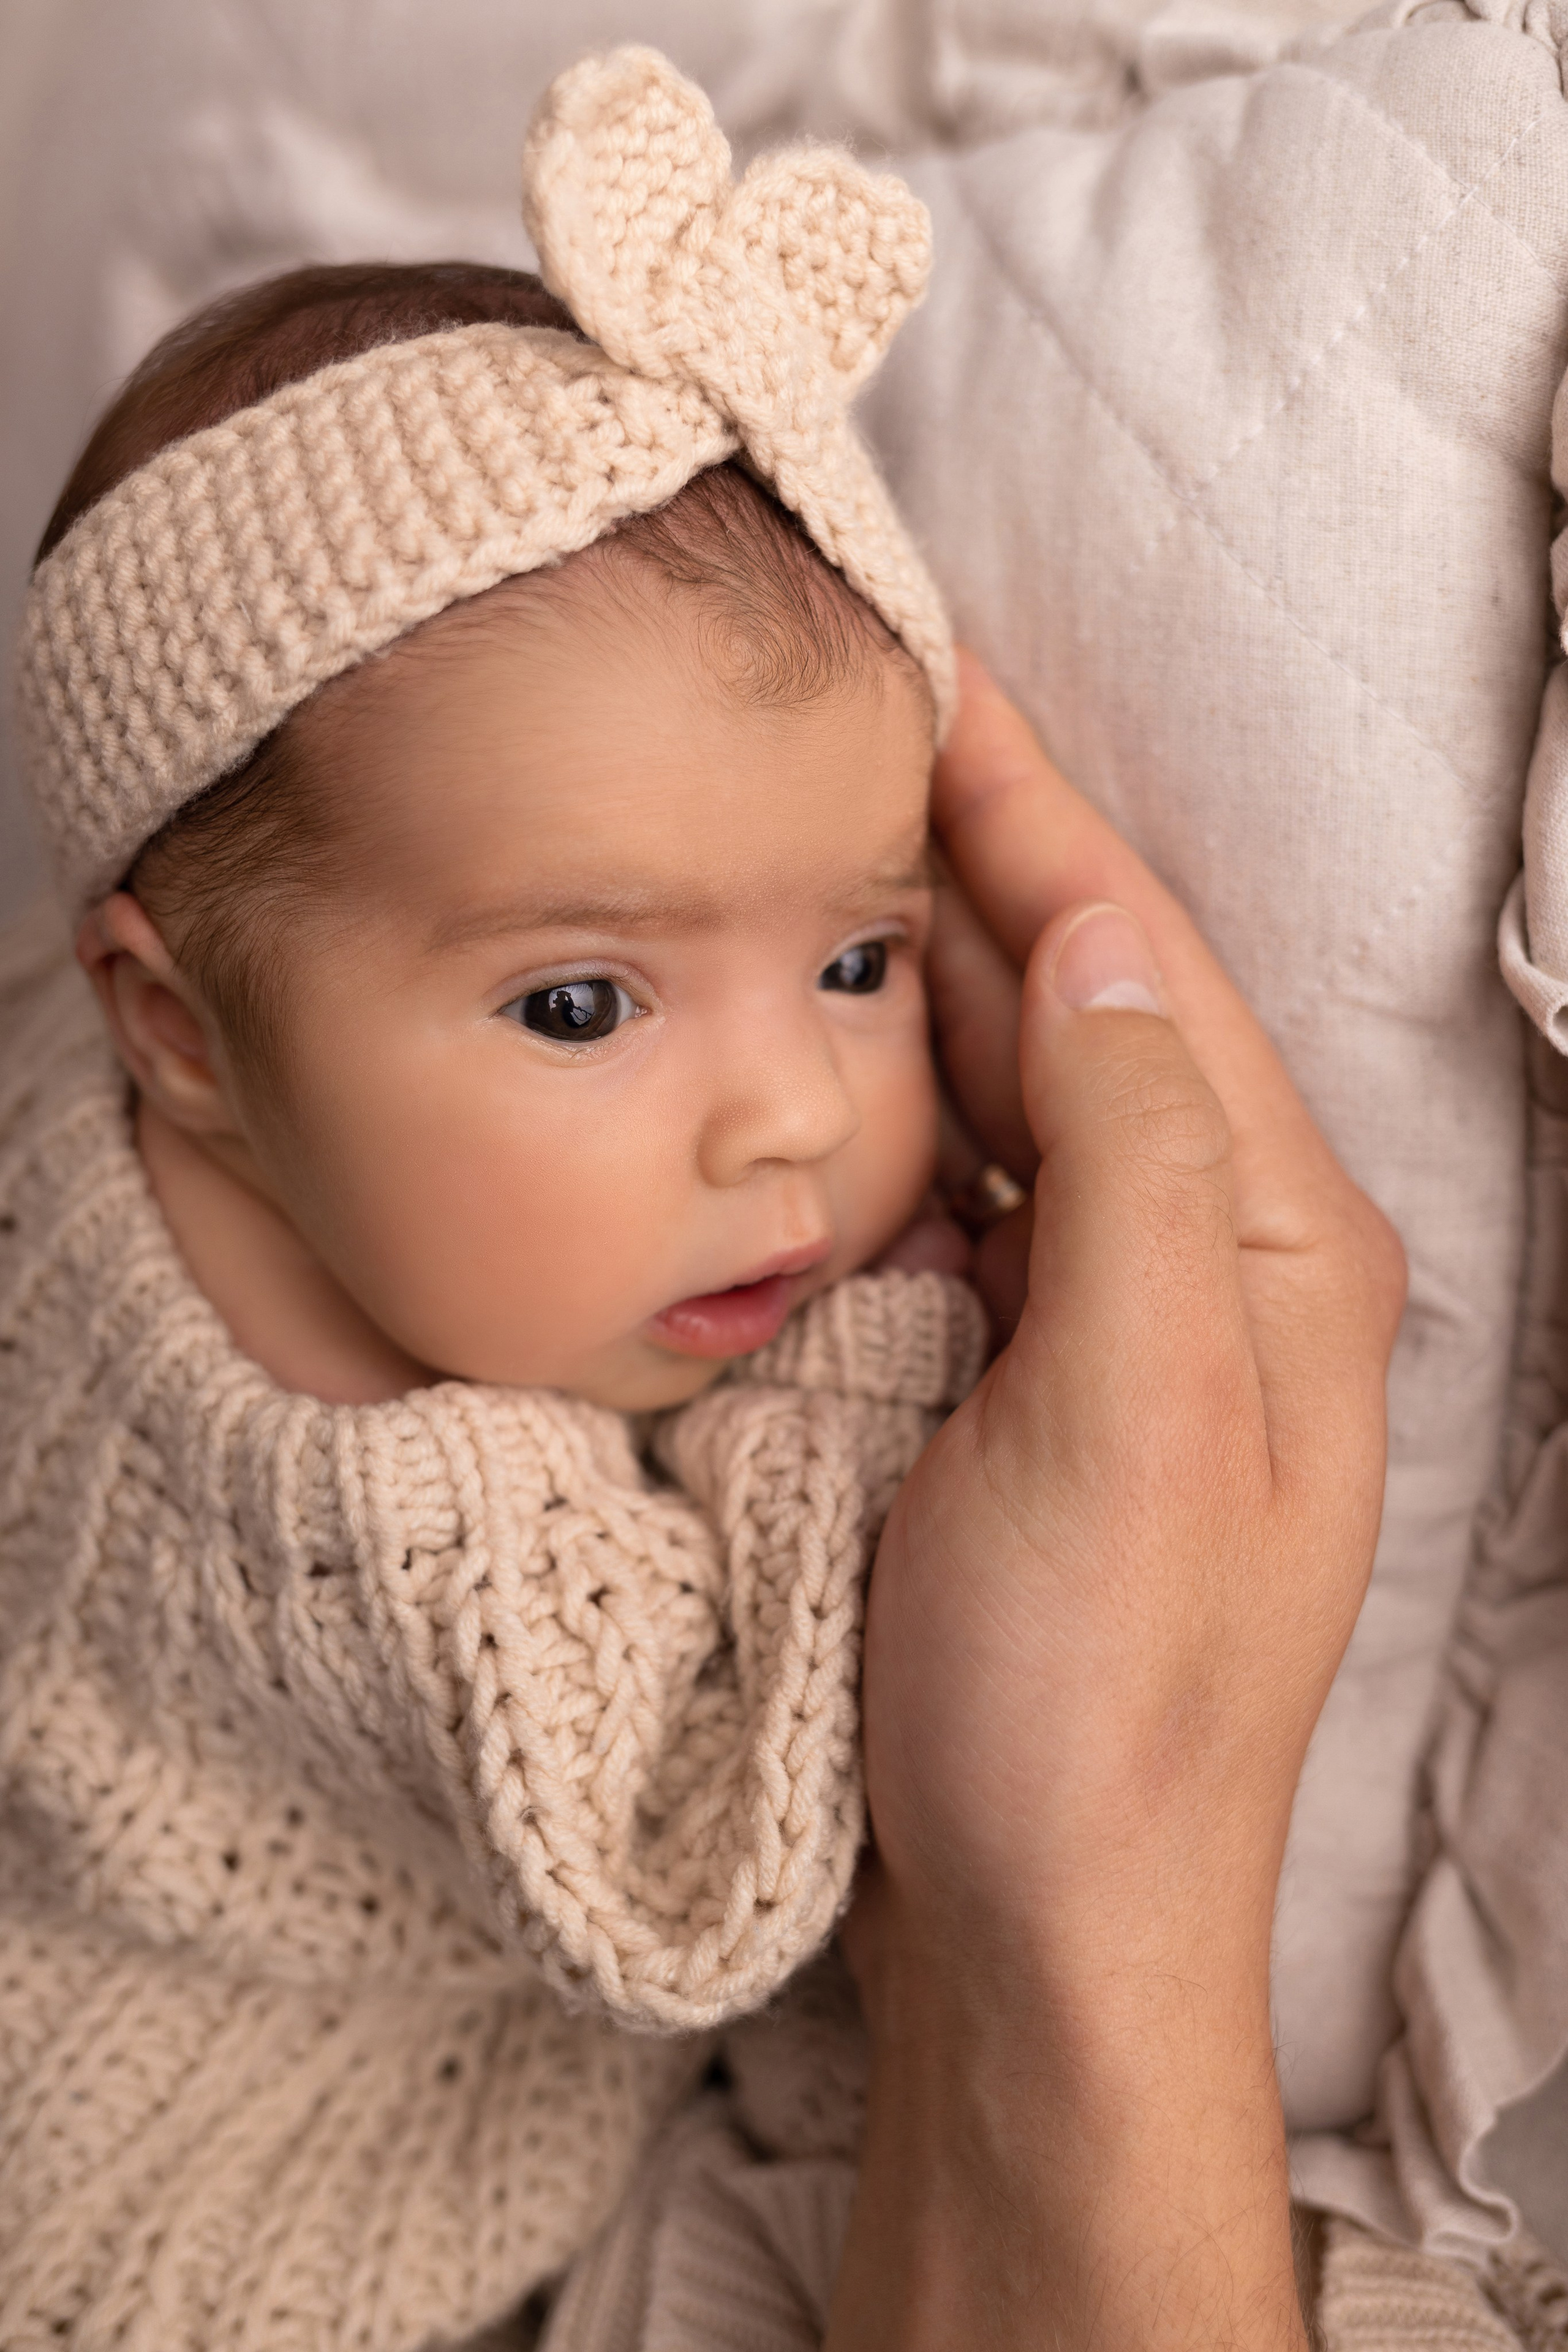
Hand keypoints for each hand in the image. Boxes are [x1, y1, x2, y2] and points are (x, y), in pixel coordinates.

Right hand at [827, 654, 1404, 2350]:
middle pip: (1093, 1006)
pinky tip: (839, 1051)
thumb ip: (1131, 1162)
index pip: (1148, 966)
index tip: (928, 666)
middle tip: (844, 728)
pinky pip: (974, 1193)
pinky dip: (908, 1105)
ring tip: (827, 843)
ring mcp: (1122, 1321)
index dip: (1035, 808)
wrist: (1042, 1935)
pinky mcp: (1031, 1380)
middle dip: (977, 862)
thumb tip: (1108, 941)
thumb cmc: (1089, 1707)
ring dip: (934, 970)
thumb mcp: (1129, 1418)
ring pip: (1028, 1090)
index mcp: (1275, 1244)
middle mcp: (1215, 1259)